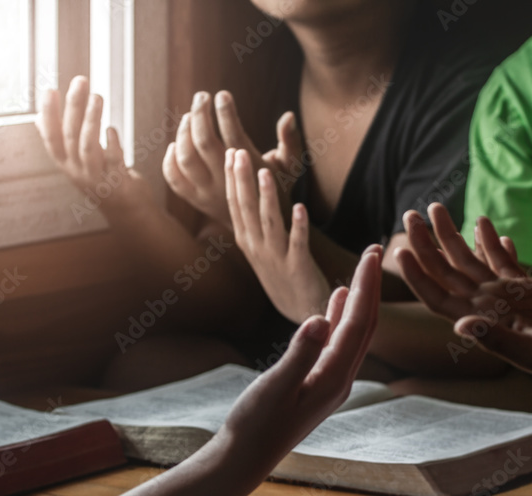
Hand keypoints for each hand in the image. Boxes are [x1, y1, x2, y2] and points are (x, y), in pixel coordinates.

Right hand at [37, 76, 150, 211]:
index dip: (48, 114)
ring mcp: (96, 180)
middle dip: (74, 107)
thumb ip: (60, 142)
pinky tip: (112, 129)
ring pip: (89, 146)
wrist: (129, 214)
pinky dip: (112, 143)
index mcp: (66, 165)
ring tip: (97, 97)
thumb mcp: (77, 163)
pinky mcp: (117, 185)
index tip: (49, 89)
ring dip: (92, 120)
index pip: (51, 137)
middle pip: (71, 136)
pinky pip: (113, 162)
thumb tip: (37, 118)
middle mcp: (77, 173)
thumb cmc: (102, 181)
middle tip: (81, 81)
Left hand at [163, 90, 302, 228]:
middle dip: (201, 114)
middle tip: (202, 96)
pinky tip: (176, 144)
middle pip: (204, 142)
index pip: (233, 135)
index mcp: (249, 171)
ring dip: (184, 133)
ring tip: (191, 116)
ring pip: (185, 158)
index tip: (222, 94)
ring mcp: (207, 193)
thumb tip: (288, 115)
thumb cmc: (276, 187)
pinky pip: (174, 178)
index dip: (226, 112)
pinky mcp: (195, 200)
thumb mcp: (291, 166)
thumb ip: (290, 140)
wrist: (262, 226)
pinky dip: (170, 159)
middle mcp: (225, 183)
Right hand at [224, 245, 381, 469]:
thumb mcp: (275, 387)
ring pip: (355, 334)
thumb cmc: (255, 425)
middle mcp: (341, 380)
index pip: (358, 323)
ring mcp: (332, 383)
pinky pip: (339, 343)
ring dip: (361, 300)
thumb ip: (300, 354)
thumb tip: (321, 318)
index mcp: (335, 378)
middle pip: (365, 325)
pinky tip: (337, 301)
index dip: (366, 285)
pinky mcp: (319, 383)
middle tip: (376, 250)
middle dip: (371, 286)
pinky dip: (341, 317)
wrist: (246, 458)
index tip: (372, 252)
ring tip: (364, 269)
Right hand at [226, 148, 330, 322]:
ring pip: (269, 223)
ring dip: (267, 197)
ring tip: (266, 172)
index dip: (232, 179)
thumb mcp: (261, 245)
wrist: (301, 306)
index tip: (230, 153)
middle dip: (242, 180)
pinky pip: (298, 243)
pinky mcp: (298, 267)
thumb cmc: (282, 270)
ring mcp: (276, 257)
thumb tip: (246, 190)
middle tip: (238, 152)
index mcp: (247, 239)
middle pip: (247, 209)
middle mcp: (257, 247)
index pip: (235, 204)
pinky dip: (299, 225)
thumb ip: (254, 219)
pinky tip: (301, 208)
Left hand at [395, 203, 531, 386]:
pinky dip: (490, 241)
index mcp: (479, 320)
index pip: (437, 294)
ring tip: (437, 209)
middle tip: (412, 212)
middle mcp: (484, 306)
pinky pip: (501, 260)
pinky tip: (483, 223)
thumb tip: (460, 326)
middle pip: (446, 270)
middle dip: (427, 242)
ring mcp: (503, 295)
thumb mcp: (527, 350)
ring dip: (452, 235)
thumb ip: (494, 338)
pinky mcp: (525, 288)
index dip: (418, 274)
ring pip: (469, 259)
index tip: (401, 249)